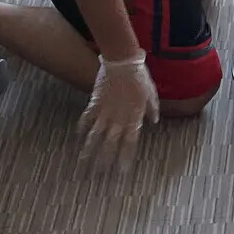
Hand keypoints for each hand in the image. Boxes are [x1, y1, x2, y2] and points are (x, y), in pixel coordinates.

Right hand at [77, 53, 159, 168]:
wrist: (122, 60)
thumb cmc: (140, 76)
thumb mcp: (151, 93)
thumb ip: (153, 109)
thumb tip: (154, 121)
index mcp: (133, 117)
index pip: (129, 143)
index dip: (124, 158)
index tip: (121, 171)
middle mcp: (118, 118)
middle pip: (110, 144)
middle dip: (104, 160)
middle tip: (99, 174)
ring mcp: (105, 112)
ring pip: (96, 135)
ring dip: (90, 150)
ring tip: (83, 162)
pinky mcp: (95, 103)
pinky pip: (86, 119)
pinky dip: (82, 128)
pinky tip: (78, 137)